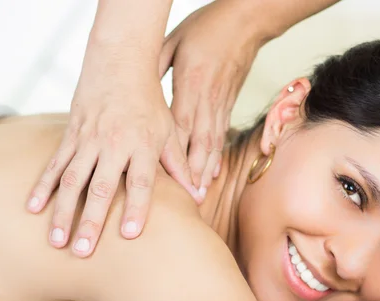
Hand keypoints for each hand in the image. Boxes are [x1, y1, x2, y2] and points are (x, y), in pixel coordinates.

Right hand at [27, 42, 196, 256]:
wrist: (119, 63)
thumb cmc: (149, 102)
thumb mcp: (169, 131)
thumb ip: (179, 165)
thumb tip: (197, 195)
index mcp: (142, 145)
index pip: (140, 181)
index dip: (136, 208)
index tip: (129, 234)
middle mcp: (113, 144)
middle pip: (101, 187)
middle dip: (90, 221)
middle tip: (83, 252)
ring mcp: (88, 140)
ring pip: (73, 180)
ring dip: (63, 212)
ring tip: (56, 241)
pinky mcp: (70, 135)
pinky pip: (55, 164)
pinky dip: (43, 186)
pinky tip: (32, 208)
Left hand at [159, 1, 262, 193]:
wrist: (245, 22)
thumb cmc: (206, 28)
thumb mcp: (173, 43)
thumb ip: (155, 66)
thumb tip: (135, 87)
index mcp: (190, 84)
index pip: (178, 125)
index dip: (172, 155)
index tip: (166, 176)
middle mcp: (207, 100)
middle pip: (197, 143)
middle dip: (192, 173)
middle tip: (186, 198)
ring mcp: (220, 104)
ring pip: (212, 144)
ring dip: (205, 170)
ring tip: (199, 194)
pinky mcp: (228, 105)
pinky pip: (222, 135)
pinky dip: (217, 157)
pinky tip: (212, 174)